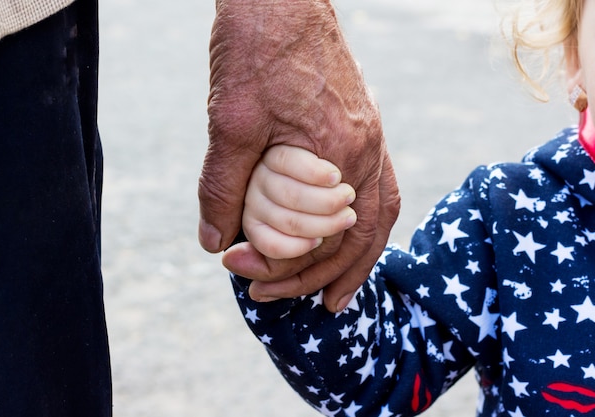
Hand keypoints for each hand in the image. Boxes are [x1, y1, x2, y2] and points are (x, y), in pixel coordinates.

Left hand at [199, 0, 399, 311]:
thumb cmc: (257, 49)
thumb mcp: (229, 121)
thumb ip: (223, 186)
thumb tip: (216, 242)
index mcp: (339, 152)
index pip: (317, 236)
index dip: (277, 264)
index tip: (238, 271)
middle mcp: (364, 150)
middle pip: (351, 236)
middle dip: (310, 274)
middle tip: (270, 295)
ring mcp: (369, 137)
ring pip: (375, 217)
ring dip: (354, 261)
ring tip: (334, 296)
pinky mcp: (362, 126)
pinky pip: (378, 187)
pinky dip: (366, 223)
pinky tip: (350, 236)